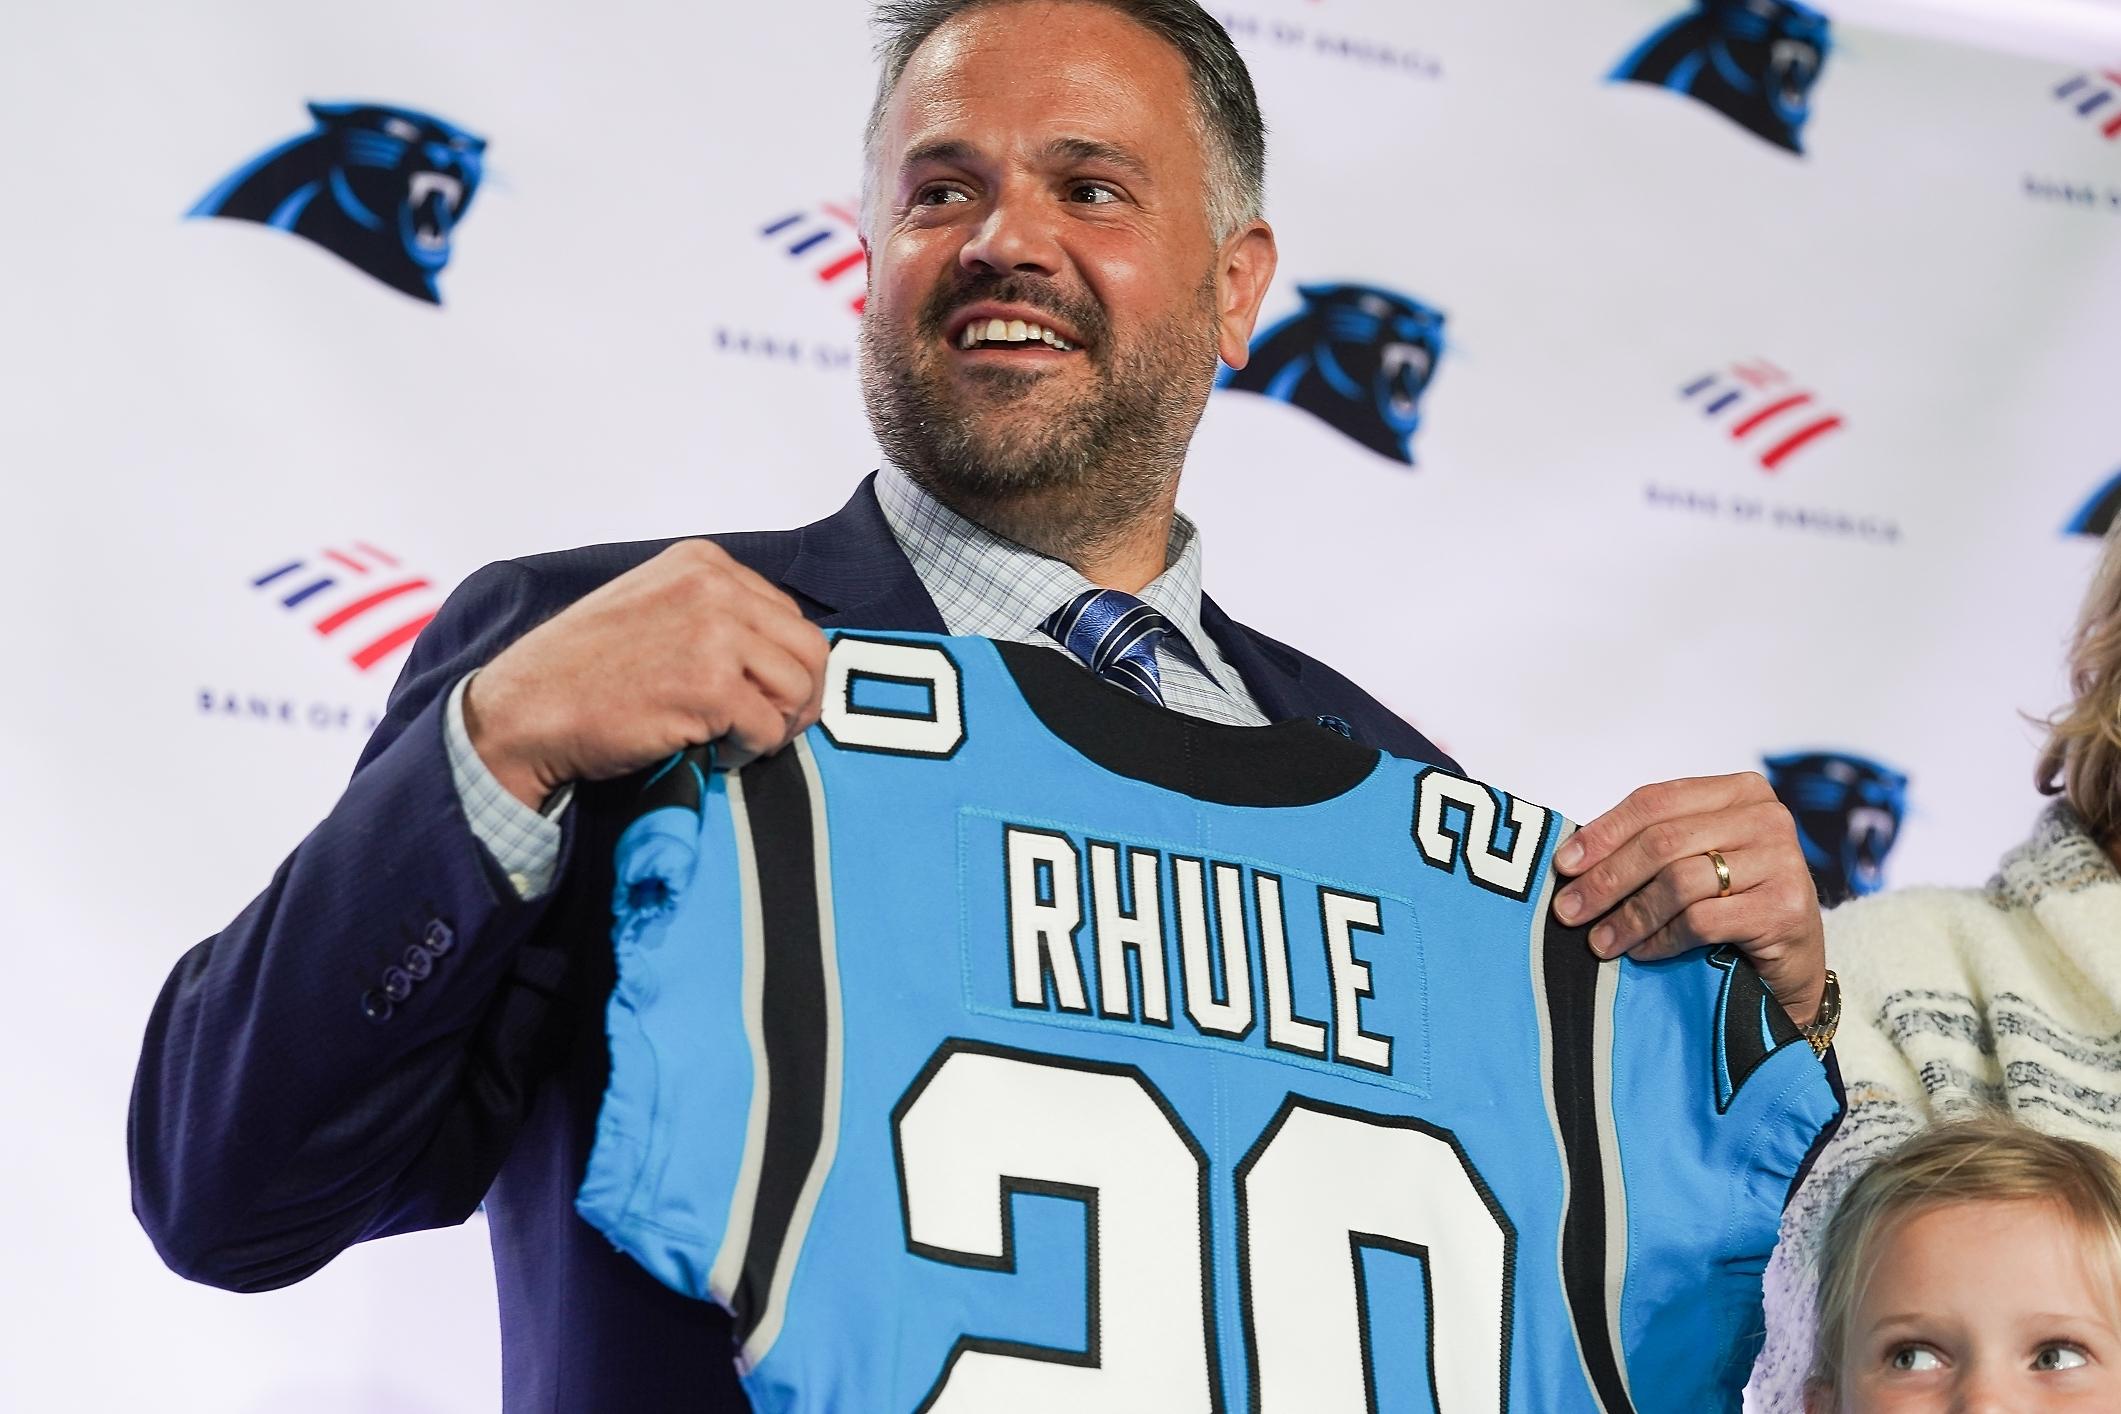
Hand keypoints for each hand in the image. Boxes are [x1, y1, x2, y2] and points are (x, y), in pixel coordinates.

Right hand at [463, 540, 829, 806]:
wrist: (524, 711)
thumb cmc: (581, 669)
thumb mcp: (651, 605)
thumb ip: (713, 611)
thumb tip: (776, 648)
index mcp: (702, 562)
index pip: (786, 613)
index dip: (782, 663)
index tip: (759, 694)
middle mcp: (713, 587)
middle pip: (808, 648)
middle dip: (799, 697)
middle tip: (770, 728)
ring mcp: (714, 635)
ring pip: (798, 688)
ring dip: (777, 725)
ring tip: (737, 739)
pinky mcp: (711, 688)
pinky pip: (769, 729)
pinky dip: (750, 751)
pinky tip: (714, 751)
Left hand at [1549, 772, 1826, 1024]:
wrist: (1793, 966)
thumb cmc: (1734, 906)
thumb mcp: (1695, 860)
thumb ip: (1651, 846)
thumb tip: (1571, 860)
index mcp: (1739, 791)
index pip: (1654, 802)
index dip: (1602, 833)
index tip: (1563, 864)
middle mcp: (1766, 817)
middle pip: (1661, 842)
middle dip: (1606, 879)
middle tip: (1568, 911)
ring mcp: (1781, 861)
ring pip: (1678, 882)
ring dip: (1629, 916)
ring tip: (1599, 941)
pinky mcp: (1785, 908)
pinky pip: (1701, 920)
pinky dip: (1662, 939)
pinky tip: (1642, 952)